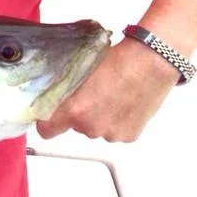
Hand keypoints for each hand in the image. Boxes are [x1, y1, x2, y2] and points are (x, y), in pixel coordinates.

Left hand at [36, 37, 178, 141]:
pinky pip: (115, 130)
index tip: (50, 114)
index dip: (47, 122)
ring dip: (98, 117)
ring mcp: (111, 133)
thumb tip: (51, 95)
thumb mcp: (77, 70)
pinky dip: (116, 120)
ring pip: (96, 128)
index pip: (46, 130)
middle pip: (74, 126)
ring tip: (110, 94)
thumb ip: (62, 89)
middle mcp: (91, 127)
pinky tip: (123, 101)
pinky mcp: (129, 135)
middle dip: (78, 113)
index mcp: (74, 111)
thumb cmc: (116, 60)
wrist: (150, 62)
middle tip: (90, 93)